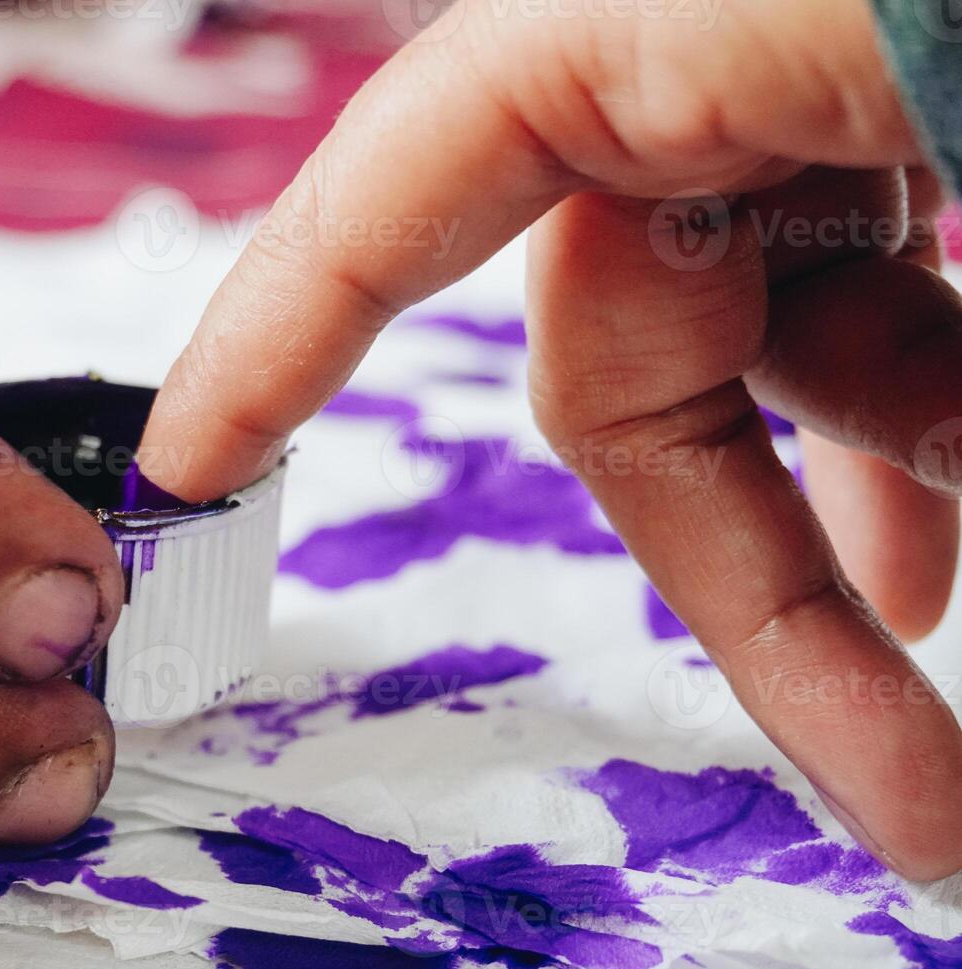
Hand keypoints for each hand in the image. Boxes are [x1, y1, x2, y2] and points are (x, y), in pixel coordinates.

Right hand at [139, 0, 961, 877]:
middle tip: (898, 781)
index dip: (276, 339)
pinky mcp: (895, 84)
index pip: (404, 193)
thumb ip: (816, 296)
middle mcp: (719, 39)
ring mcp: (812, 66)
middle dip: (759, 575)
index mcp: (667, 15)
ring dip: (884, 494)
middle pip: (640, 354)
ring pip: (781, 338)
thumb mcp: (932, 92)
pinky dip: (921, 400)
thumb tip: (924, 596)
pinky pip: (868, 271)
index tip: (191, 468)